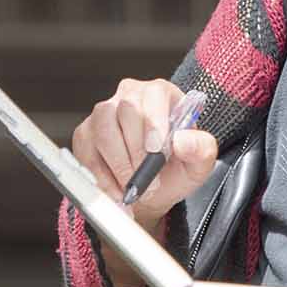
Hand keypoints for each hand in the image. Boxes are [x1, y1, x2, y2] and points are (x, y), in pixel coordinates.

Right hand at [69, 77, 218, 234]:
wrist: (152, 188)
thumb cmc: (176, 168)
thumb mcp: (199, 163)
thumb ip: (201, 149)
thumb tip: (182, 141)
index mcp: (161, 94)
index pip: (153, 95)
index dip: (153, 122)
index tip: (156, 151)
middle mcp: (130, 96)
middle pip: (125, 110)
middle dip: (136, 151)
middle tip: (147, 180)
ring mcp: (104, 113)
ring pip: (103, 129)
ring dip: (118, 164)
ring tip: (134, 188)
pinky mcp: (85, 134)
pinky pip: (87, 151)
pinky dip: (102, 176)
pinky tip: (117, 191)